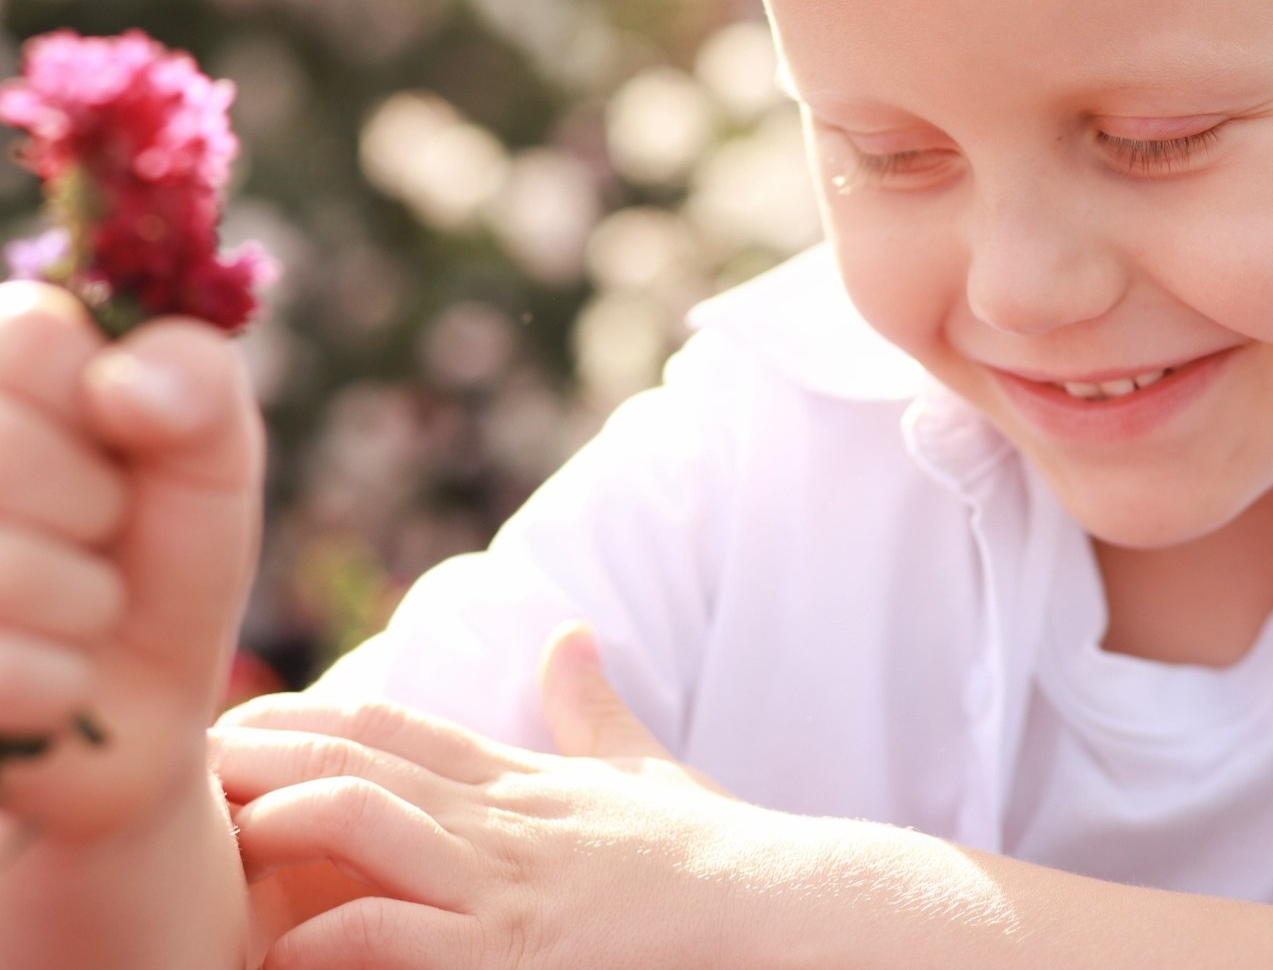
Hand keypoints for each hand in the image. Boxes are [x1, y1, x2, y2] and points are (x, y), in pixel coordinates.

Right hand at [0, 282, 261, 840]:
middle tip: (98, 532)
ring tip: (77, 606)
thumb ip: (197, 380)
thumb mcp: (212, 450)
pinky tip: (55, 676)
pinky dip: (62, 682)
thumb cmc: (162, 550)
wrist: (138, 705)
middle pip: (9, 447)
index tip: (119, 437)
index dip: (106, 399)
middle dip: (97, 506)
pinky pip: (2, 673)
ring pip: (8, 570)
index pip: (28, 334)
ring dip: (86, 602)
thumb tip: (124, 386)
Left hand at [216, 622, 763, 969]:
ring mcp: (511, 884)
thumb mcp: (646, 770)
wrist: (784, 914)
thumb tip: (567, 631)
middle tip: (191, 756)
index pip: (397, 727)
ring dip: (286, 824)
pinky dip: (337, 939)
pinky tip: (288, 948)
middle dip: (267, 756)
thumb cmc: (717, 853)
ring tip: (222, 832)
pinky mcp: (521, 953)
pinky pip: (407, 936)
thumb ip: (592, 707)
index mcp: (524, 781)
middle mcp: (505, 819)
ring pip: (371, 823)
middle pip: (363, 760)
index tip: (237, 716)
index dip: (308, 714)